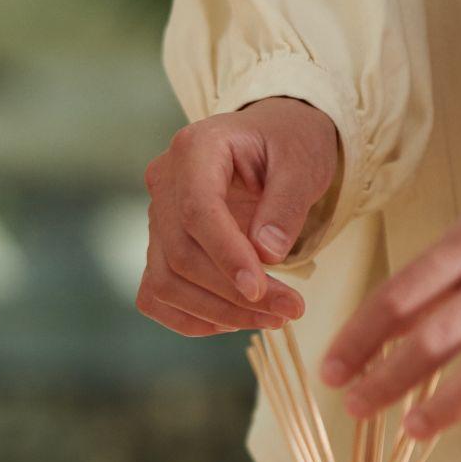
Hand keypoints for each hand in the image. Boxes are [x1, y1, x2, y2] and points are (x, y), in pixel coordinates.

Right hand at [136, 97, 337, 334]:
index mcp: (194, 149)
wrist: (272, 140)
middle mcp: (164, 182)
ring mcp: (157, 217)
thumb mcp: (303, 162)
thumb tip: (266, 255)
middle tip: (290, 311)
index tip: (261, 291)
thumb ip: (286, 205)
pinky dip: (190, 317)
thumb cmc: (289, 143)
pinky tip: (233, 321)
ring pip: (166, 281)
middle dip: (233, 294)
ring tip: (272, 318)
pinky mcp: (160, 246)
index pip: (197, 211)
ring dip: (217, 312)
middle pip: (180, 254)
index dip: (226, 256)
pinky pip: (157, 293)